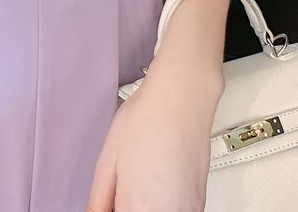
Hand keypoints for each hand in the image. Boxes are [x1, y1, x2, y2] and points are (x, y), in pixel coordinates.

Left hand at [84, 64, 223, 211]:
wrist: (182, 97)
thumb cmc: (147, 118)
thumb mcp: (107, 159)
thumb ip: (98, 199)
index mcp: (138, 207)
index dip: (109, 210)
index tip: (106, 202)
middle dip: (124, 206)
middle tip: (118, 189)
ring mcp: (188, 211)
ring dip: (142, 204)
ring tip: (135, 181)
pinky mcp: (199, 203)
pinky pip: (173, 211)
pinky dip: (160, 203)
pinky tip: (153, 182)